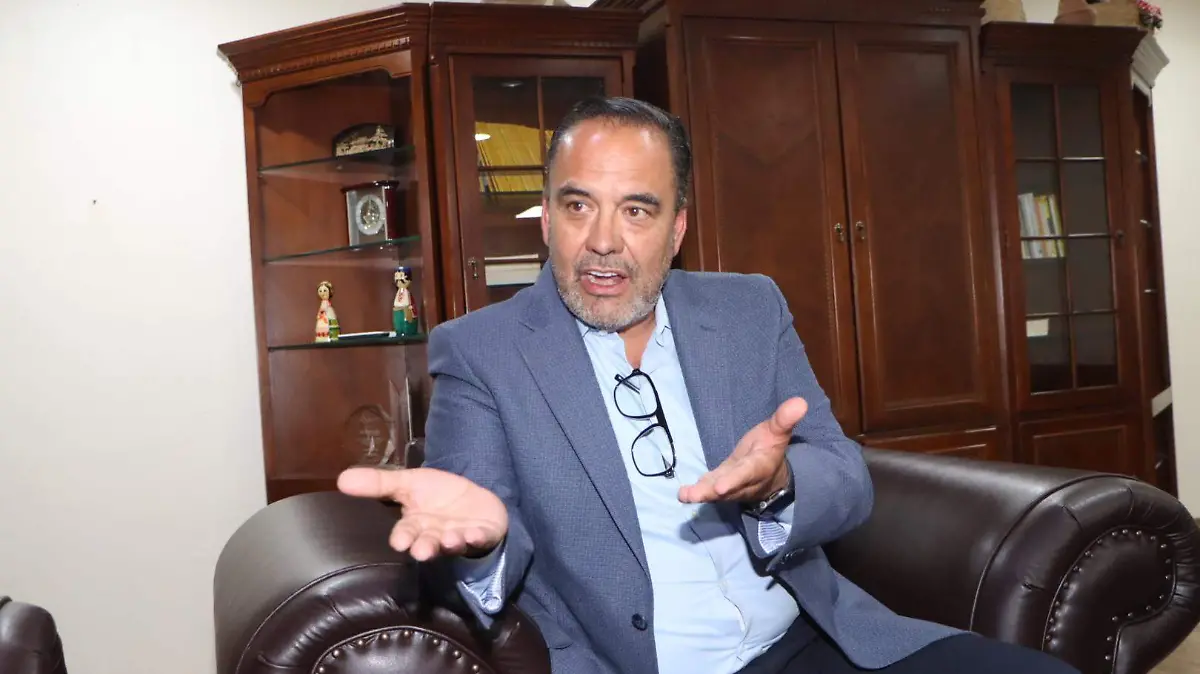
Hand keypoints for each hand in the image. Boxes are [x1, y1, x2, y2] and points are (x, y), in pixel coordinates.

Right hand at [337, 466, 507, 561]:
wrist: (473, 499)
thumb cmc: (436, 495)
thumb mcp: (407, 483)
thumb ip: (379, 483)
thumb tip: (341, 478)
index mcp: (416, 524)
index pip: (406, 533)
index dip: (404, 537)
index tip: (400, 542)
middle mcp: (436, 535)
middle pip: (428, 543)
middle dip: (425, 547)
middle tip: (421, 551)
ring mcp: (460, 536)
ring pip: (453, 543)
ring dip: (451, 542)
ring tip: (449, 539)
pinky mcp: (483, 534)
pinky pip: (480, 538)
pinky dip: (477, 537)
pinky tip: (474, 534)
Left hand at [678, 397, 807, 504]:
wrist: (769, 476)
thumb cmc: (769, 449)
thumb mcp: (777, 432)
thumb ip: (784, 419)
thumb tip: (800, 402)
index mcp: (759, 466)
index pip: (748, 472)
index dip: (735, 479)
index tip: (721, 486)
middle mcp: (744, 481)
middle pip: (730, 486)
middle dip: (718, 489)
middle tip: (704, 493)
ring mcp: (730, 486)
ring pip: (716, 492)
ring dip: (702, 494)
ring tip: (686, 495)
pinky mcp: (718, 486)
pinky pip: (708, 490)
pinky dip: (695, 493)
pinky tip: (682, 494)